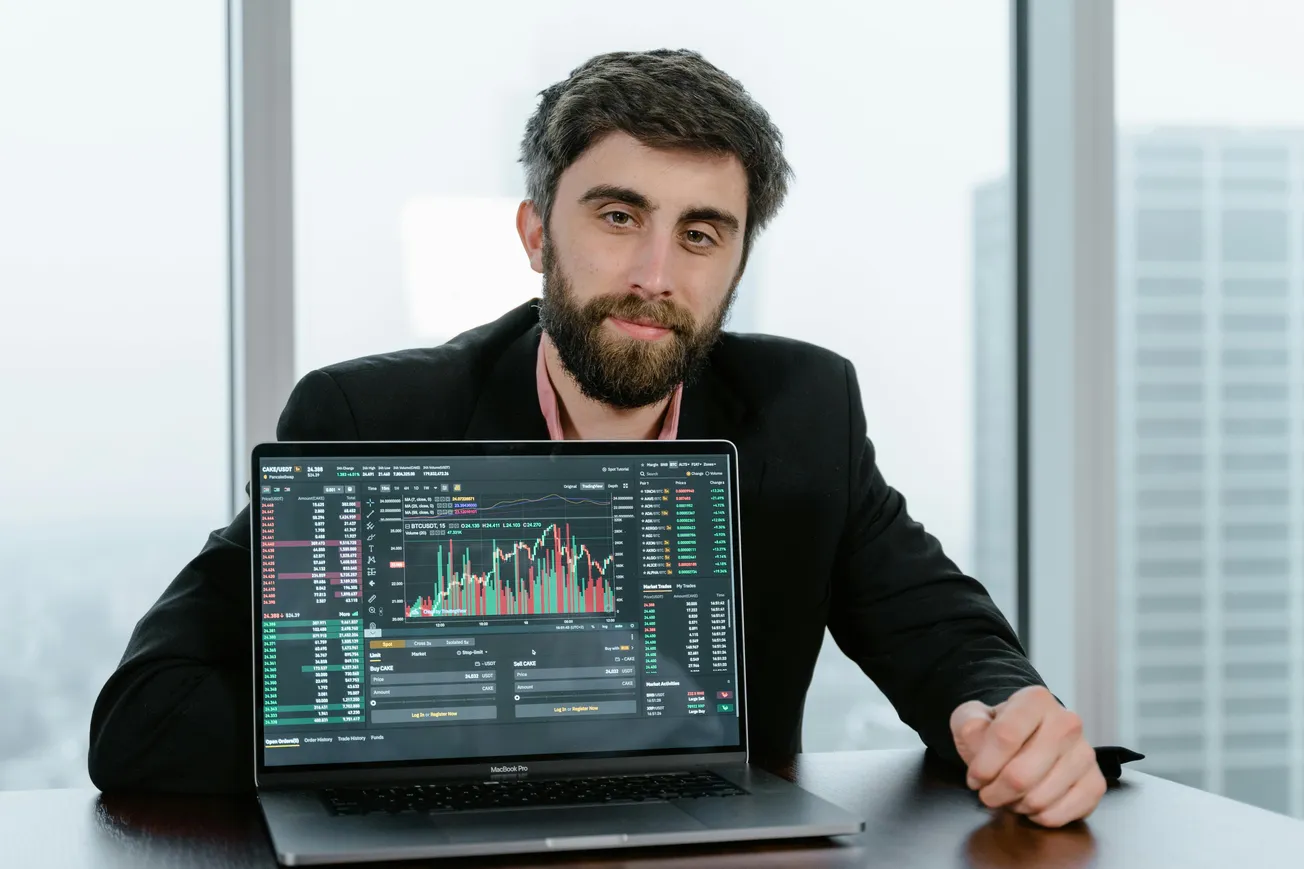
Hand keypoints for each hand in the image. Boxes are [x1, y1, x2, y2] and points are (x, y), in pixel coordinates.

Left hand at [950, 685, 1106, 827]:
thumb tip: (976, 733)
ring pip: (1040, 798)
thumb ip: (968, 723)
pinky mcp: (1095, 782)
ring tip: (1010, 794)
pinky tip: (1031, 804)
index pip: (1005, 737)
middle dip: (996, 792)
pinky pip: (1062, 814)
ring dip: (1016, 805)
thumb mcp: (972, 718)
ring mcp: (1085, 753)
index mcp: (1036, 700)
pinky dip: (1039, 817)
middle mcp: (1067, 722)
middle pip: (1021, 775)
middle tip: (988, 792)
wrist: (1029, 738)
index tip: (974, 777)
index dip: (983, 766)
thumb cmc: (998, 730)